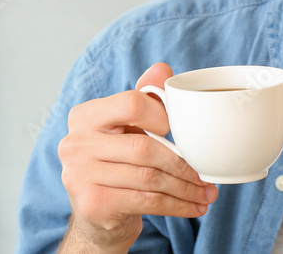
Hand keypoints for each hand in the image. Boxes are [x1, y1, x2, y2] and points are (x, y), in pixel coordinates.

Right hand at [57, 62, 217, 251]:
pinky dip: (176, 205)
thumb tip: (162, 69)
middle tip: (207, 174)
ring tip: (207, 193)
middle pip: (143, 147)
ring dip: (185, 188)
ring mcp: (79, 176)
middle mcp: (75, 143)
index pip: (131, 103)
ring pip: (149, 177)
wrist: (96, 212)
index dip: (161, 115)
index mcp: (85, 115)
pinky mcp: (93, 205)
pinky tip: (194, 208)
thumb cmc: (118, 160)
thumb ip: (145, 96)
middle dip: (183, 163)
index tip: (179, 131)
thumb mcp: (128, 126)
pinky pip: (146, 202)